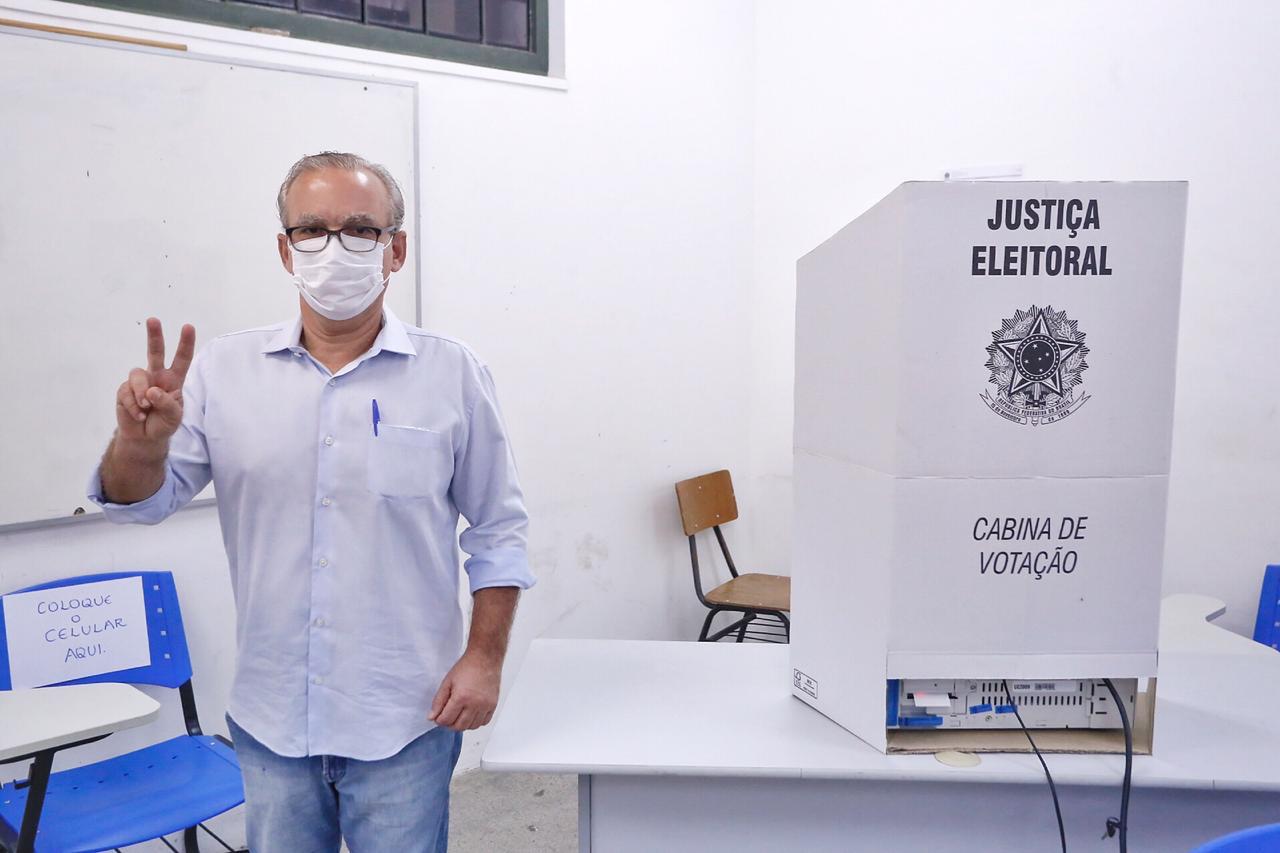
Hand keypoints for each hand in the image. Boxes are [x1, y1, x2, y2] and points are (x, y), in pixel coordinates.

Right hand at [115, 318, 195, 443]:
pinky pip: (126, 393)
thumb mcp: (174, 417)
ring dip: (141, 393)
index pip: (182, 359)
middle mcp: (156, 376)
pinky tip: (138, 415)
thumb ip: (167, 404)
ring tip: (145, 408)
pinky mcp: (124, 391)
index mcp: (173, 380)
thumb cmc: (164, 424)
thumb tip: (152, 391)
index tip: (188, 327)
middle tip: (153, 319)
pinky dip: (133, 407)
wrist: (145, 437)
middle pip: (155, 352)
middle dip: (154, 335)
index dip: (185, 344)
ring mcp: (140, 382)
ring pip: (138, 376)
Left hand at [428, 652, 500, 730]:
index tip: (438, 716)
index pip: (446, 720)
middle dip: (450, 724)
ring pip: (472, 727)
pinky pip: (484, 722)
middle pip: (459, 726)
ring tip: (459, 715)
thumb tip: (432, 717)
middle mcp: (475, 704)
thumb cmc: (467, 667)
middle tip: (447, 717)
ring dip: (463, 724)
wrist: (485, 658)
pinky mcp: (493, 705)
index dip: (439, 720)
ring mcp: (485, 705)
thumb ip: (438, 701)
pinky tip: (471, 714)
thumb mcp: (447, 682)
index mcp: (461, 697)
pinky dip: (476, 722)